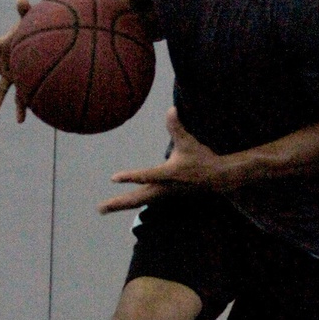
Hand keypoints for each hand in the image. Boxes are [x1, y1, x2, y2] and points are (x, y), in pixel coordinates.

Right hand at [0, 0, 29, 120]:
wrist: (39, 48)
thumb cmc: (30, 33)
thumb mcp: (29, 23)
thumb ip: (25, 12)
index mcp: (3, 48)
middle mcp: (3, 64)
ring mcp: (11, 76)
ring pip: (1, 91)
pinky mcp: (22, 84)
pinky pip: (20, 99)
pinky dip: (20, 109)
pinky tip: (20, 121)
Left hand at [98, 108, 239, 212]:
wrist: (218, 179)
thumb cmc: (202, 159)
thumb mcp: (189, 142)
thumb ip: (177, 127)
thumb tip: (171, 110)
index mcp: (168, 175)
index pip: (147, 176)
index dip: (130, 177)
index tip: (113, 178)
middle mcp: (164, 188)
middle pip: (138, 199)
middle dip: (119, 203)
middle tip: (100, 209)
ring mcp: (165, 194)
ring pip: (140, 202)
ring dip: (121, 205)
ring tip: (102, 209)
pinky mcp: (166, 196)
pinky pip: (145, 201)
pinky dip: (132, 203)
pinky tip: (123, 204)